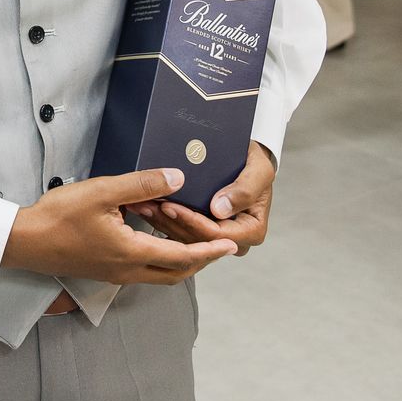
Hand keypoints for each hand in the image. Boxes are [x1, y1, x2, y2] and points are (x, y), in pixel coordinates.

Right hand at [2, 168, 238, 284]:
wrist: (25, 242)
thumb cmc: (60, 216)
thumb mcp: (102, 192)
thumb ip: (142, 185)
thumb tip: (178, 178)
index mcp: (131, 254)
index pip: (182, 257)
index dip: (209, 251)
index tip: (230, 246)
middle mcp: (127, 271)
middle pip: (176, 273)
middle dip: (200, 260)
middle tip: (217, 246)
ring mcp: (115, 274)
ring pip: (160, 275)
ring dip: (180, 261)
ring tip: (193, 241)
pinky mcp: (104, 271)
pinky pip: (143, 270)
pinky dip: (160, 259)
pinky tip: (157, 238)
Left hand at [128, 141, 276, 255]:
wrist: (245, 160)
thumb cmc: (254, 164)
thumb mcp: (258, 170)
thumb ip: (244, 190)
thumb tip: (220, 210)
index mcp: (252, 230)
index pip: (218, 235)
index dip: (193, 222)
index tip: (171, 206)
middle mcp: (235, 240)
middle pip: (198, 240)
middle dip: (171, 223)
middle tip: (149, 205)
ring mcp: (217, 238)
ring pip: (185, 239)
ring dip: (162, 222)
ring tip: (142, 204)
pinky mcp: (202, 232)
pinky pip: (180, 232)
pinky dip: (162, 220)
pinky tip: (146, 206)